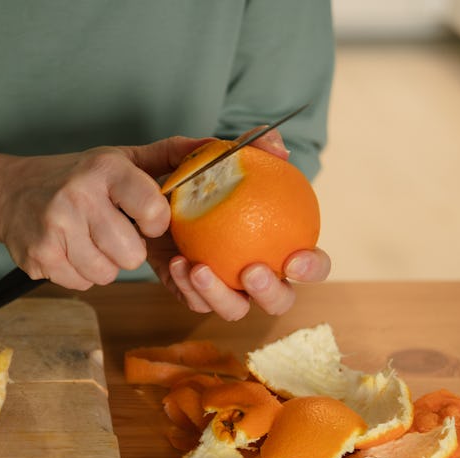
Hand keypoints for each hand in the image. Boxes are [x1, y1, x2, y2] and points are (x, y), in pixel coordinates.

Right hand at [0, 137, 204, 289]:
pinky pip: (82, 283)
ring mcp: (55, 228)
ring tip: (88, 240)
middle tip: (112, 233)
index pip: (153, 209)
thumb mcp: (119, 158)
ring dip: (103, 264)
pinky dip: (80, 273)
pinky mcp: (40, 256)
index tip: (146, 219)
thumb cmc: (75, 177)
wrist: (9, 193)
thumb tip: (217, 147)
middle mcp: (78, 196)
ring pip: (106, 274)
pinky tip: (70, 250)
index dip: (156, 223)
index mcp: (105, 170)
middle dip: (128, 251)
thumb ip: (167, 156)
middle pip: (131, 255)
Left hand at [147, 128, 331, 319]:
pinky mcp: (191, 294)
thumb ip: (248, 148)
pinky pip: (194, 301)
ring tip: (199, 267)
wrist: (146, 195)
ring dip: (219, 294)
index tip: (296, 257)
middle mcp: (255, 273)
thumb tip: (278, 147)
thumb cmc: (192, 178)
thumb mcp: (211, 157)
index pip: (308, 264)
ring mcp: (224, 288)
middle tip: (251, 270)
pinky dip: (185, 286)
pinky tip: (176, 263)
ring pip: (234, 309)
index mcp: (276, 244)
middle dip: (271, 293)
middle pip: (279, 301)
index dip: (313, 267)